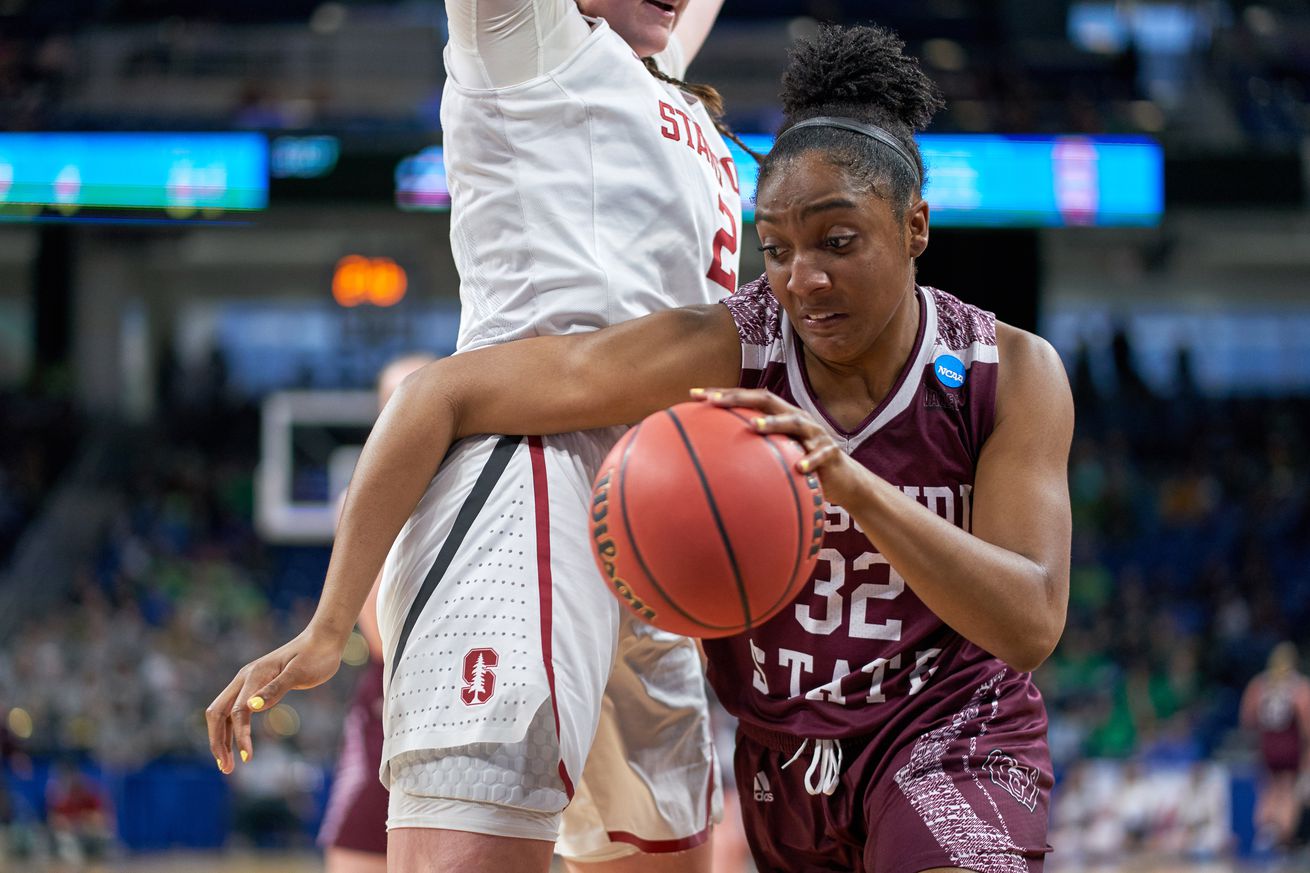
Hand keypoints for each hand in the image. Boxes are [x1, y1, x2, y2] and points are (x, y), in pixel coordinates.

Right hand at [206, 628, 345, 772]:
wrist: (323, 640)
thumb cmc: (316, 656)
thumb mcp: (299, 673)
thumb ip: (276, 689)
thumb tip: (251, 706)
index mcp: (254, 676)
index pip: (237, 711)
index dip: (239, 736)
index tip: (248, 759)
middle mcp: (245, 678)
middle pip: (218, 713)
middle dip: (218, 742)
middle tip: (226, 769)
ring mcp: (249, 682)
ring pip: (224, 713)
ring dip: (222, 738)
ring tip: (228, 765)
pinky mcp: (256, 687)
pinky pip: (236, 711)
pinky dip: (232, 729)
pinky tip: (237, 743)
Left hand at [692, 387, 867, 506]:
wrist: (844, 481)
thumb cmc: (801, 467)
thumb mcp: (776, 457)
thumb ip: (752, 452)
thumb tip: (711, 463)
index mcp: (780, 416)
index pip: (748, 399)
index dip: (722, 394)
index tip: (693, 395)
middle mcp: (797, 418)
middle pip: (767, 399)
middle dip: (739, 398)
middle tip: (715, 402)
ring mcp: (815, 433)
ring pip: (794, 423)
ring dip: (774, 423)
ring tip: (754, 427)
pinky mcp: (831, 452)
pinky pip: (819, 455)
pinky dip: (809, 461)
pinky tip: (799, 469)